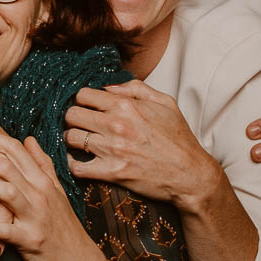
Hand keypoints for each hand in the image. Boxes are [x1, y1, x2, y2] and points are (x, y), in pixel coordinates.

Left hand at [0, 128, 104, 260]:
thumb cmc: (62, 225)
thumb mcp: (56, 191)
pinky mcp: (30, 239)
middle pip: (6, 167)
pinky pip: (5, 229)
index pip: (16, 151)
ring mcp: (35, 216)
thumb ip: (42, 165)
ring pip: (6, 192)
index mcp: (43, 181)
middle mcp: (40, 194)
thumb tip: (29, 140)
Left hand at [63, 80, 226, 211]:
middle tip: (80, 124)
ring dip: (72, 139)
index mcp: (126, 106)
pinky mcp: (110, 172)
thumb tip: (109, 86)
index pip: (83, 95)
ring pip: (70, 138)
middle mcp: (115, 125)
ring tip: (80, 141)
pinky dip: (72, 163)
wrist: (191, 175)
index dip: (81, 100)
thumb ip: (135, 88)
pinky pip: (76, 166)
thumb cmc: (179, 139)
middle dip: (73, 118)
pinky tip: (77, 160)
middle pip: (71, 115)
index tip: (86, 107)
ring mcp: (111, 150)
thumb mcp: (165, 103)